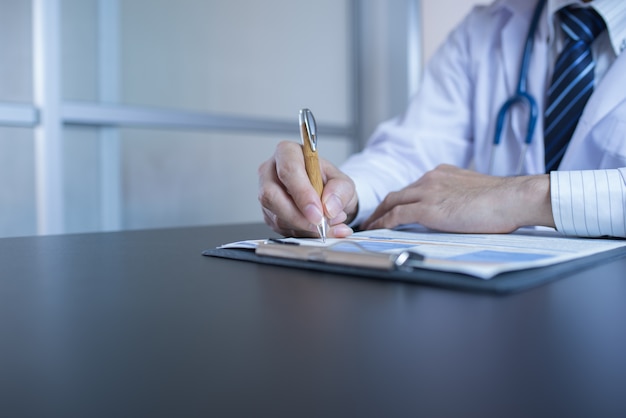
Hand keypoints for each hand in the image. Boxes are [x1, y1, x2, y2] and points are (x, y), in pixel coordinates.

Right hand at [258, 141, 357, 237]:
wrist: (327, 198)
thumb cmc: (330, 184)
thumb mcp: (344, 183)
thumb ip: (340, 191)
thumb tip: (329, 206)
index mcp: (288, 153)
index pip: (288, 170)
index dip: (302, 193)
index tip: (318, 211)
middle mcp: (271, 171)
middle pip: (271, 195)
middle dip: (298, 216)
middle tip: (319, 224)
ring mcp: (266, 194)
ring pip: (276, 216)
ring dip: (303, 227)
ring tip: (327, 224)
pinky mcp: (268, 214)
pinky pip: (279, 228)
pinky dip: (301, 233)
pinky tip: (316, 229)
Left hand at [361, 164, 554, 232]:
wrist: (513, 198)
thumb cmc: (504, 200)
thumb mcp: (474, 193)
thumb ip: (458, 198)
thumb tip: (456, 212)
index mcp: (442, 174)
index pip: (413, 187)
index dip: (400, 199)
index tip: (392, 208)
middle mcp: (431, 178)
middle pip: (397, 193)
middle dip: (382, 207)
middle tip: (373, 218)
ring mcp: (427, 192)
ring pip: (392, 202)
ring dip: (378, 216)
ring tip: (369, 227)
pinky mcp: (427, 208)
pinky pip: (396, 216)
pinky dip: (382, 223)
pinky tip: (375, 230)